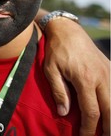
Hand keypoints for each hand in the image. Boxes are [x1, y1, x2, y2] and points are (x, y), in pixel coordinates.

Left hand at [44, 17, 109, 135]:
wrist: (68, 30)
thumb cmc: (56, 50)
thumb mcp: (51, 70)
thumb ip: (58, 92)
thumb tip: (64, 113)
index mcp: (85, 79)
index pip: (91, 111)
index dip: (89, 128)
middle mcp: (101, 77)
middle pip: (110, 109)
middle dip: (108, 127)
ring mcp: (108, 71)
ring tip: (108, 128)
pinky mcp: (110, 67)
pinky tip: (110, 108)